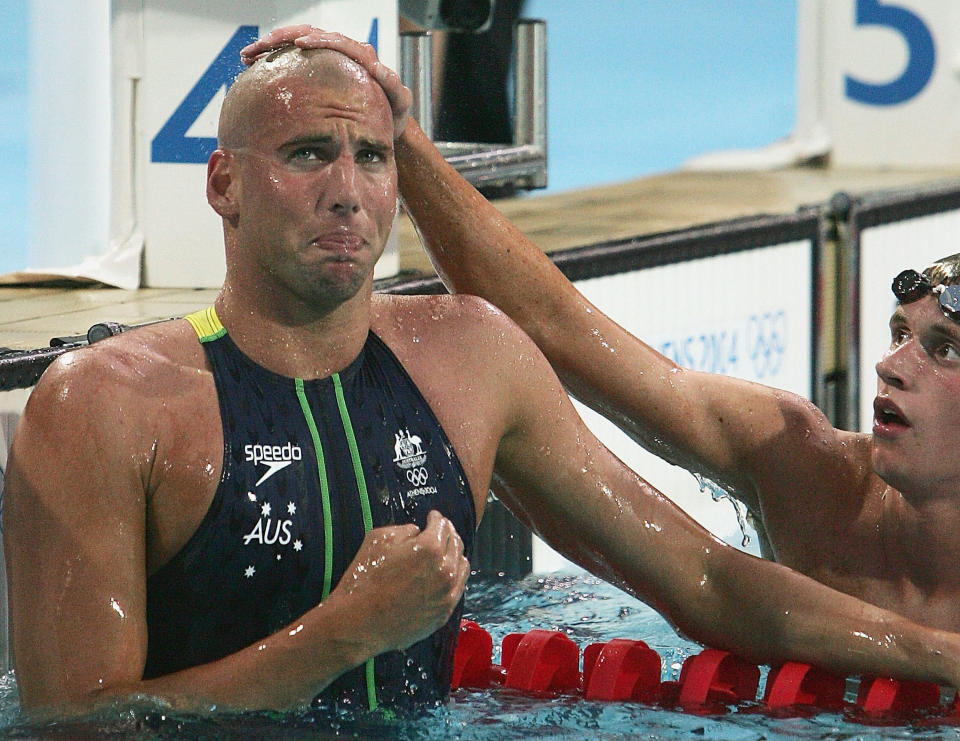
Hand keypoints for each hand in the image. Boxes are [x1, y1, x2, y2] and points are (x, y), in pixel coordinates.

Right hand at [240, 26, 411, 138]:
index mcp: (360, 55)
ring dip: (270, 46)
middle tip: (260, 46)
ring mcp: (327, 59)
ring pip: (295, 42)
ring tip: (248, 55)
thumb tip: (379, 68)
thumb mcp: (399, 102)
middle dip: (282, 38)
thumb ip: (393, 86)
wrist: (387, 122)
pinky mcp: (316, 69)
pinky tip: (253, 65)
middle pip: (308, 34)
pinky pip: (291, 59)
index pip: (335, 40)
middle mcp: (342, 51)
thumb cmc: (393, 114)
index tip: (300, 43)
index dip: (318, 40)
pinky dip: (272, 59)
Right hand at [336, 510, 469, 653]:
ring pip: (462, 565)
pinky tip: (444, 574)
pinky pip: (458, 588)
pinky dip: (454, 576)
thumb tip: (417, 532)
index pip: (442, 525)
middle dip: (448, 533)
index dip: (436, 518)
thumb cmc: (364, 580)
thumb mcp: (378, 539)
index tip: (433, 517)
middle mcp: (445, 570)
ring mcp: (447, 593)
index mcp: (430, 548)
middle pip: (456, 543)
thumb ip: (404, 530)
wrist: (358, 622)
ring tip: (444, 552)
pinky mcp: (444, 612)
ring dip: (454, 554)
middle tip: (440, 530)